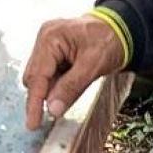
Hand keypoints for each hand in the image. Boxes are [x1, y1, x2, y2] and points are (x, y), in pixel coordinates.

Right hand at [22, 15, 124, 129]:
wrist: (120, 28)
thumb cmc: (108, 41)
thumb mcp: (93, 66)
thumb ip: (71, 88)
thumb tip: (53, 110)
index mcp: (50, 38)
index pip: (37, 76)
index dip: (35, 102)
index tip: (33, 124)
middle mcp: (43, 39)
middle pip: (34, 77)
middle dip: (44, 95)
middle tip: (58, 111)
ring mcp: (46, 44)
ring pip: (41, 77)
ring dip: (52, 89)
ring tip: (76, 86)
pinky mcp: (52, 51)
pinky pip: (49, 73)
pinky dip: (57, 83)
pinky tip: (72, 82)